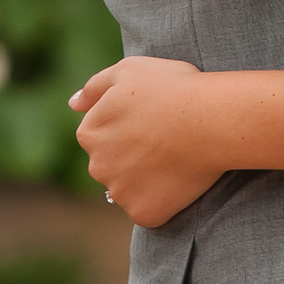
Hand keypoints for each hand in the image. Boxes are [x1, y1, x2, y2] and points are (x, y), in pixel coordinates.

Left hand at [70, 56, 221, 227]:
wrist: (211, 120)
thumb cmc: (172, 88)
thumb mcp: (128, 71)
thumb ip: (94, 87)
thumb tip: (73, 104)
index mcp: (89, 133)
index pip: (100, 135)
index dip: (128, 126)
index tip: (151, 119)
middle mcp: (97, 166)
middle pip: (110, 164)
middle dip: (131, 155)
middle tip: (164, 139)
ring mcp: (120, 193)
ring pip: (128, 188)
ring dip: (144, 178)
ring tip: (174, 157)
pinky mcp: (144, 213)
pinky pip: (148, 209)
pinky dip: (161, 199)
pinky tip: (179, 178)